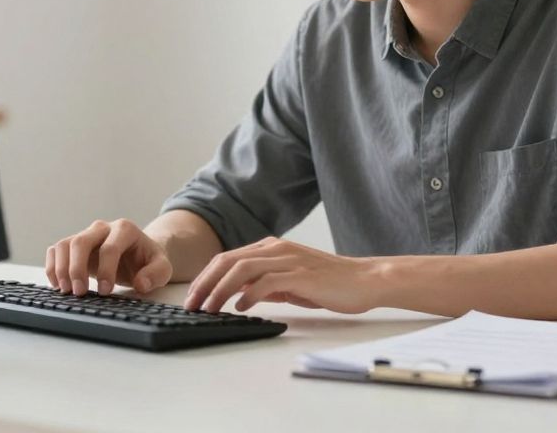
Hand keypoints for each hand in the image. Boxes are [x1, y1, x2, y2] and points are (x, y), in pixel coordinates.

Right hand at [45, 219, 173, 295]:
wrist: (139, 254)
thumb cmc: (148, 260)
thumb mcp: (162, 267)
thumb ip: (155, 274)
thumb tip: (141, 284)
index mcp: (125, 229)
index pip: (110, 248)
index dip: (105, 271)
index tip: (105, 291)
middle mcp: (102, 228)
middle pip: (81, 242)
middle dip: (77, 269)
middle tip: (79, 293)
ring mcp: (86, 235)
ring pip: (65, 245)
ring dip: (61, 268)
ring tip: (66, 291)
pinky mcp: (74, 245)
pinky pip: (56, 250)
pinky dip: (52, 267)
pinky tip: (57, 284)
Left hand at [183, 237, 379, 314]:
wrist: (364, 280)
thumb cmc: (329, 283)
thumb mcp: (290, 282)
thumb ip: (265, 284)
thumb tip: (239, 295)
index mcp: (272, 247)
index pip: (228, 258)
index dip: (206, 277)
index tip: (192, 297)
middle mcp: (277, 249)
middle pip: (229, 261)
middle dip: (205, 283)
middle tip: (191, 305)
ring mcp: (289, 260)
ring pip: (243, 269)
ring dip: (220, 290)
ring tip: (209, 308)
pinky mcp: (302, 275)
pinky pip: (267, 282)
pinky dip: (249, 295)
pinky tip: (240, 308)